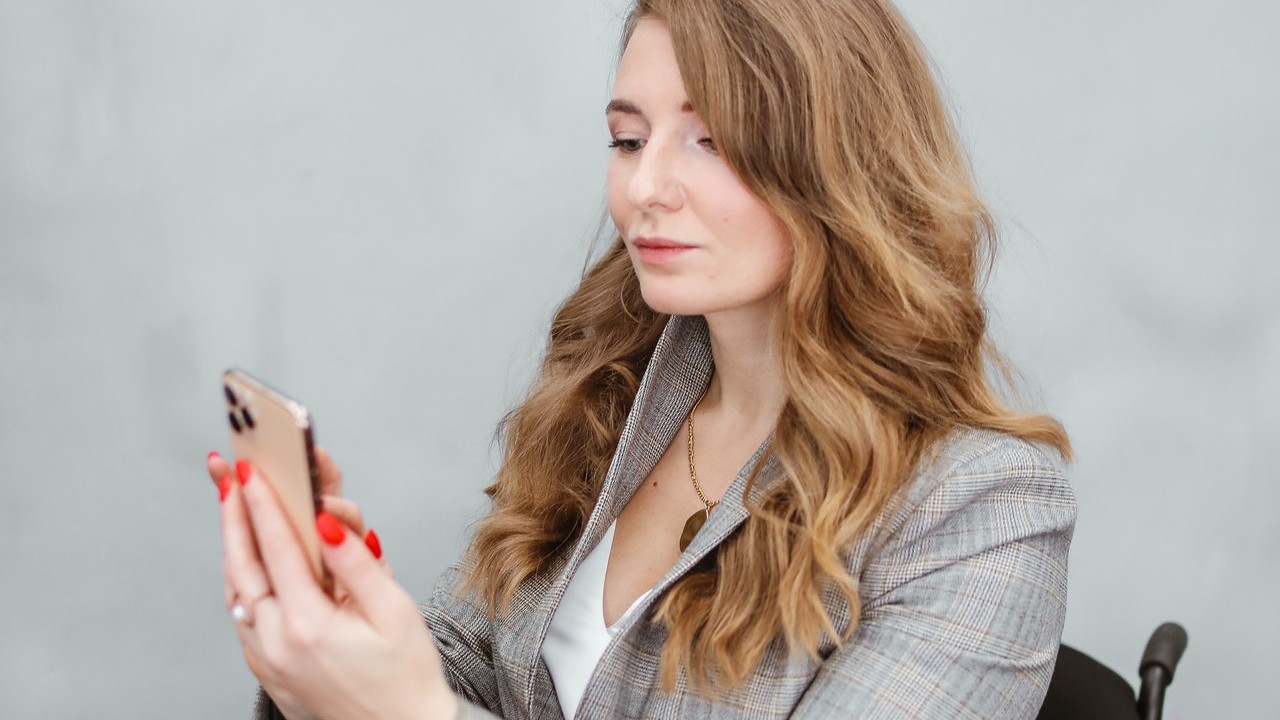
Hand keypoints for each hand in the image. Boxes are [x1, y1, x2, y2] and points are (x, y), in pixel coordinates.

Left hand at [209, 455, 456, 718]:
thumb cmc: (407, 679)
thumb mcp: (396, 613)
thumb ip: (357, 564)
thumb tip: (328, 523)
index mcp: (310, 626)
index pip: (278, 549)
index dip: (262, 504)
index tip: (251, 472)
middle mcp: (278, 645)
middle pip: (243, 567)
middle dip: (234, 517)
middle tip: (227, 479)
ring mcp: (267, 662)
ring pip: (236, 593)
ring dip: (234, 548)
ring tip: (234, 511)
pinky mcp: (268, 671)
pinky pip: (244, 616)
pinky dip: (243, 581)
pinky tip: (251, 562)